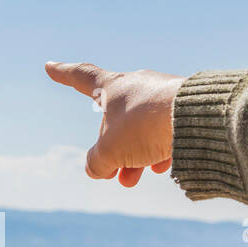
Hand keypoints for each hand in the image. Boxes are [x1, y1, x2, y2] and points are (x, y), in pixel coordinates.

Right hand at [45, 61, 182, 186]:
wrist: (198, 119)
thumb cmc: (145, 126)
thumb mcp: (109, 150)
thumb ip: (96, 161)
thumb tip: (96, 168)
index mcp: (113, 87)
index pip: (82, 77)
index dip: (64, 73)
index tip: (50, 66)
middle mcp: (138, 87)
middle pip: (115, 119)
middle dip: (112, 149)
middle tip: (112, 175)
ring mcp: (164, 97)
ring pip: (142, 130)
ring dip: (135, 157)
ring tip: (133, 180)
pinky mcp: (186, 110)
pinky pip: (166, 131)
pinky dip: (159, 150)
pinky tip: (164, 166)